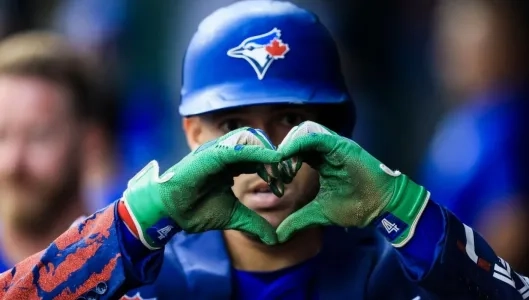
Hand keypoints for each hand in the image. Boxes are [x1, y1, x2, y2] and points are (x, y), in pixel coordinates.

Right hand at [123, 127, 282, 248]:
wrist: (168, 214)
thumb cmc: (194, 210)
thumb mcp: (232, 216)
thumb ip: (253, 222)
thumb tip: (274, 238)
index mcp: (230, 164)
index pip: (258, 158)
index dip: (273, 168)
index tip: (284, 184)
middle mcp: (224, 152)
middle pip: (258, 144)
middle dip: (274, 159)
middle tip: (285, 177)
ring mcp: (217, 150)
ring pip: (250, 139)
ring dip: (268, 154)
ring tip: (278, 172)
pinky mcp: (210, 153)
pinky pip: (238, 147)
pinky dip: (257, 152)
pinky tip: (272, 160)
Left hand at [276, 121, 429, 246]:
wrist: (382, 207)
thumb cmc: (356, 206)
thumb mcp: (319, 213)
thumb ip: (298, 220)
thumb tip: (278, 235)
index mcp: (320, 160)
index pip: (294, 152)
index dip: (280, 161)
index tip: (271, 177)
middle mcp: (325, 149)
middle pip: (294, 139)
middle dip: (280, 153)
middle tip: (273, 171)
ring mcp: (333, 145)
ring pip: (302, 133)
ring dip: (287, 146)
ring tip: (280, 164)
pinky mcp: (340, 145)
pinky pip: (314, 136)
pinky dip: (297, 143)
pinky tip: (286, 155)